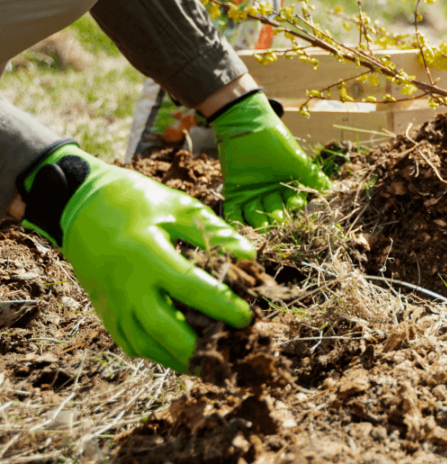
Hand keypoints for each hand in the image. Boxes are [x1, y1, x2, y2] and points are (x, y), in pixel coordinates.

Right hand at [18, 143, 255, 372]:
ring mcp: (113, 304)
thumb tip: (249, 256)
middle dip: (202, 344)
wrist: (83, 208)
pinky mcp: (107, 314)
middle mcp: (127, 285)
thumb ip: (214, 232)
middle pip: (165, 329)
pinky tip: (185, 353)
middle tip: (233, 346)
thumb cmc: (138, 202)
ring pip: (148, 345)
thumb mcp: (179, 207)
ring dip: (182, 358)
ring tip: (215, 359)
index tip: (247, 317)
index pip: (190, 289)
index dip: (221, 306)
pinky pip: (133, 344)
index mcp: (147, 254)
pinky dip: (160, 354)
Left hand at [209, 91, 330, 229]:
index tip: (296, 203)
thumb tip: (330, 188)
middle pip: (276, 210)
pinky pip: (235, 211)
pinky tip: (238, 224)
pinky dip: (236, 219)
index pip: (294, 200)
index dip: (295, 203)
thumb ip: (312, 176)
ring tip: (261, 224)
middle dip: (277, 215)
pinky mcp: (235, 192)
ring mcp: (252, 193)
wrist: (249, 126)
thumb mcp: (296, 160)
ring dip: (258, 220)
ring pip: (256, 214)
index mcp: (287, 185)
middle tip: (277, 217)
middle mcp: (271, 192)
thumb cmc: (276, 142)